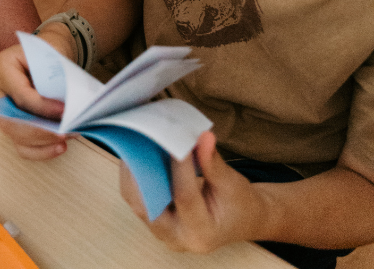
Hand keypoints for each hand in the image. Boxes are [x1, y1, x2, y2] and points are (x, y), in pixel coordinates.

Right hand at [0, 32, 71, 160]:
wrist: (47, 56)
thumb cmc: (48, 54)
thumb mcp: (51, 56)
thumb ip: (53, 79)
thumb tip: (66, 107)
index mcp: (1, 67)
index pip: (20, 94)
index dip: (42, 106)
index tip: (65, 110)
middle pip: (11, 121)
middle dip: (40, 131)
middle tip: (65, 132)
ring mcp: (1, 111)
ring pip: (16, 137)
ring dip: (44, 142)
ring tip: (67, 136)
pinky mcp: (12, 125)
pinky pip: (22, 145)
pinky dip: (42, 150)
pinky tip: (60, 147)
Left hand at [119, 131, 267, 252]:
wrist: (240, 219)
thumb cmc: (238, 203)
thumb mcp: (231, 183)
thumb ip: (213, 162)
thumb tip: (202, 136)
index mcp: (202, 233)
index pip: (184, 196)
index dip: (179, 166)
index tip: (177, 137)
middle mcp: (178, 238)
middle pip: (149, 206)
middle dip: (143, 172)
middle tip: (142, 139)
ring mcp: (163, 232)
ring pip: (137, 202)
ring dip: (134, 172)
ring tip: (137, 142)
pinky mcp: (156, 220)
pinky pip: (138, 198)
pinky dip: (136, 176)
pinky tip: (140, 152)